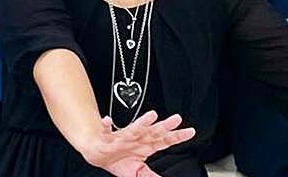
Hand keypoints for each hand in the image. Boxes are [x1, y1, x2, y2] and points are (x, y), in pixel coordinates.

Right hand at [79, 111, 194, 176]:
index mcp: (145, 145)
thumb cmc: (117, 159)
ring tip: (151, 116)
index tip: (190, 131)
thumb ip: (151, 175)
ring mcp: (122, 138)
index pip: (164, 140)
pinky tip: (108, 121)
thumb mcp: (138, 172)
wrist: (97, 154)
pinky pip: (104, 132)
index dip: (177, 136)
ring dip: (142, 123)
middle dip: (165, 126)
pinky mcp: (107, 140)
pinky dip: (105, 126)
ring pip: (134, 129)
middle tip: (176, 119)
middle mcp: (136, 139)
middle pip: (153, 132)